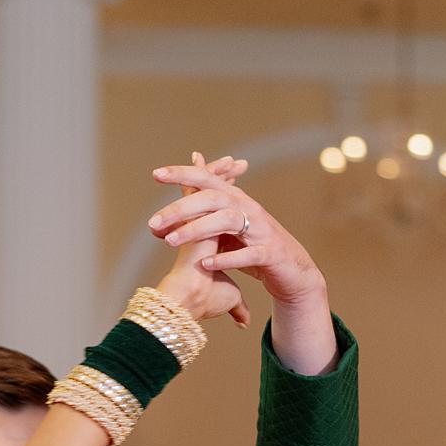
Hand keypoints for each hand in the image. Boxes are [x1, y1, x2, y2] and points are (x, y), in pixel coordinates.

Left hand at [150, 158, 326, 313]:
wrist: (292, 271)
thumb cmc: (252, 249)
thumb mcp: (225, 231)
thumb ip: (201, 221)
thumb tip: (165, 219)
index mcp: (236, 199)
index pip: (206, 180)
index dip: (183, 174)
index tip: (156, 174)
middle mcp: (247, 208)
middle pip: (211, 199)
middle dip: (180, 209)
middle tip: (153, 223)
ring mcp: (260, 230)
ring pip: (226, 221)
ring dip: (197, 230)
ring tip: (171, 242)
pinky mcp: (269, 253)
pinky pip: (247, 254)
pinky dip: (226, 258)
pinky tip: (205, 264)